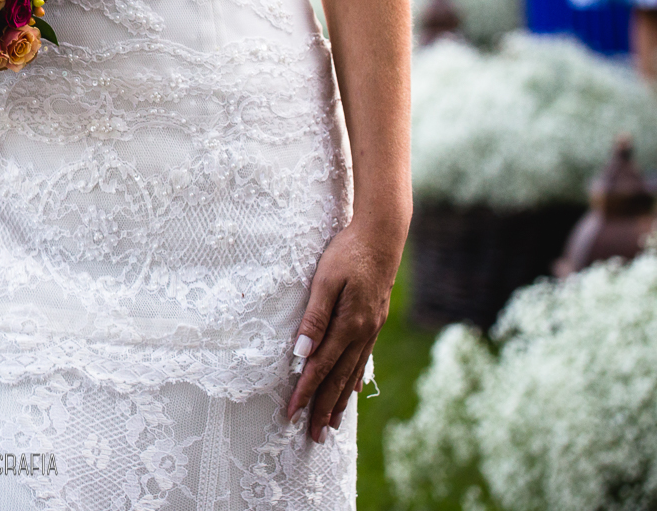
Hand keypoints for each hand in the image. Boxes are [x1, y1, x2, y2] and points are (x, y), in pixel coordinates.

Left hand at [286, 219, 403, 442]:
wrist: (381, 237)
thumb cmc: (348, 254)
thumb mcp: (326, 281)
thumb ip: (314, 318)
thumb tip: (301, 353)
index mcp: (350, 325)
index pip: (321, 367)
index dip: (306, 391)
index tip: (292, 413)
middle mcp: (363, 333)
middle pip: (339, 379)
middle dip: (324, 408)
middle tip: (314, 436)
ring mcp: (371, 330)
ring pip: (352, 373)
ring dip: (340, 400)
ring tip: (332, 425)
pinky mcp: (374, 323)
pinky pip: (362, 359)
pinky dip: (355, 379)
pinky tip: (352, 390)